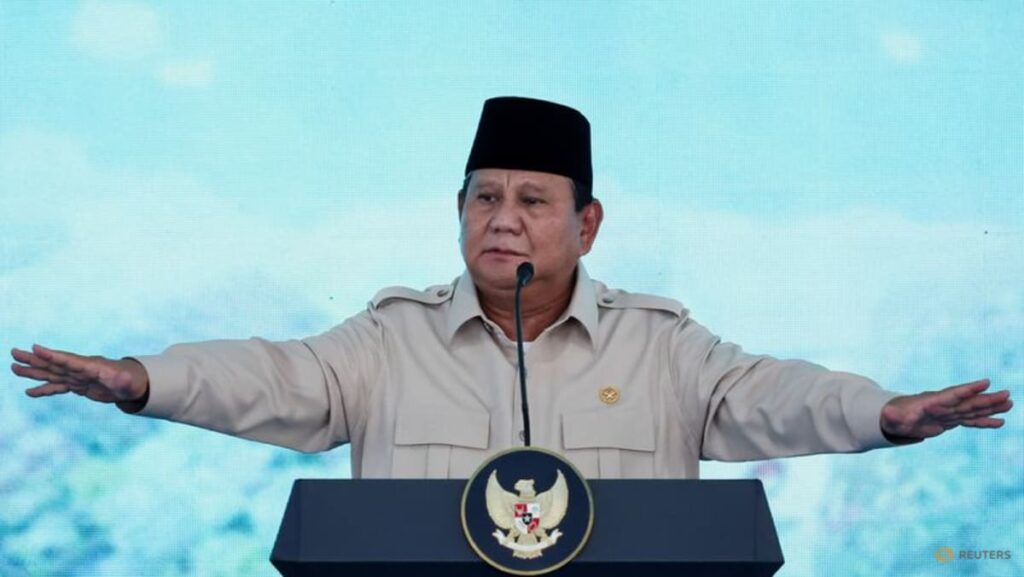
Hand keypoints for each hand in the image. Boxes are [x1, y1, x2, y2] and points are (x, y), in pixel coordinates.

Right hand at [10, 344, 148, 406]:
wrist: (133, 384)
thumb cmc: (132, 382)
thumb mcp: (128, 383)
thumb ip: (123, 380)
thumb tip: (123, 379)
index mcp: (91, 367)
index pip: (69, 360)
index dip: (52, 355)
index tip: (35, 347)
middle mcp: (80, 370)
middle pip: (54, 363)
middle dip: (35, 359)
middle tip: (14, 352)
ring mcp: (77, 377)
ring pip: (52, 373)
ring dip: (33, 371)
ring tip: (13, 367)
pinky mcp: (78, 386)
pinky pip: (58, 387)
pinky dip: (44, 389)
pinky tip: (29, 392)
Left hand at [881, 378, 1012, 440]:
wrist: (897, 419)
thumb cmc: (894, 418)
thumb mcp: (891, 418)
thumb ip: (892, 416)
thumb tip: (887, 413)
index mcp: (932, 403)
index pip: (953, 394)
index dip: (969, 389)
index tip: (985, 382)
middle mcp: (944, 405)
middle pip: (968, 401)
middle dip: (987, 399)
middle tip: (1007, 394)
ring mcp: (949, 413)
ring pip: (973, 409)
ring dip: (991, 407)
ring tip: (1010, 403)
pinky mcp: (951, 420)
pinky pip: (970, 421)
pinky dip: (984, 422)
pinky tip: (1000, 422)